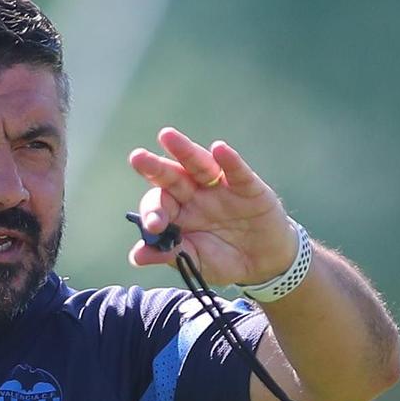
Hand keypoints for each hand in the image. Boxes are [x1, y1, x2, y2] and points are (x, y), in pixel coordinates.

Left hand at [127, 128, 292, 283]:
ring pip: (199, 165)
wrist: (263, 263)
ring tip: (167, 137)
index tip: (154, 227)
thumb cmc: (224, 260)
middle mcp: (195, 195)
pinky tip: (219, 149)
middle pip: (172, 176)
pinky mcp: (248, 188)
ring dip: (184, 151)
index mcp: (178, 212)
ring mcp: (220, 188)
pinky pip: (237, 172)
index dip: (153, 212)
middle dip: (155, 167)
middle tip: (137, 157)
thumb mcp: (196, 261)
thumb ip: (169, 255)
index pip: (159, 203)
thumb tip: (136, 257)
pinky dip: (230, 160)